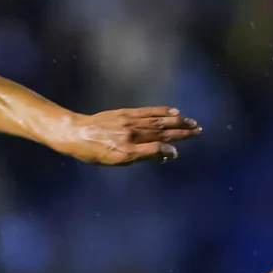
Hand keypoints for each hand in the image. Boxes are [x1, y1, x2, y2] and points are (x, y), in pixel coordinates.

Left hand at [52, 107, 199, 165]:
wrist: (74, 133)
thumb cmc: (94, 153)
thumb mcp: (115, 162)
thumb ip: (141, 157)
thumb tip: (165, 156)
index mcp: (126, 151)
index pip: (154, 149)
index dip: (167, 151)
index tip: (177, 152)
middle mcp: (129, 136)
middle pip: (160, 133)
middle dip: (181, 132)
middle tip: (198, 131)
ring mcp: (128, 123)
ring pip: (157, 122)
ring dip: (176, 121)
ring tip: (192, 122)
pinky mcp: (125, 113)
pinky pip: (147, 112)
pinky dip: (162, 111)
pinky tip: (174, 111)